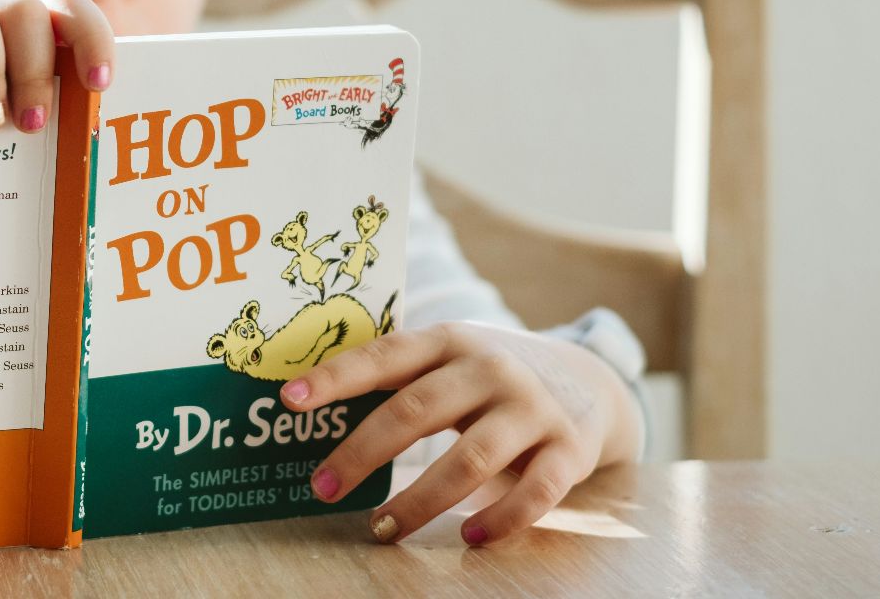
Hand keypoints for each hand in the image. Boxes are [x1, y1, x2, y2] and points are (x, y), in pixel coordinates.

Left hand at [281, 320, 641, 546]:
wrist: (589, 381)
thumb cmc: (490, 378)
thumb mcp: (450, 360)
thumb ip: (398, 378)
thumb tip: (310, 410)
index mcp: (449, 341)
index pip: (385, 355)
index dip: (337, 376)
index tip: (290, 399)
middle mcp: (490, 368)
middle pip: (417, 410)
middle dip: (363, 452)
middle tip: (322, 488)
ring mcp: (532, 408)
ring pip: (470, 459)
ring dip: (419, 501)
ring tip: (382, 530)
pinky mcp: (569, 449)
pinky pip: (535, 493)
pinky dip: (499, 519)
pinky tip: (468, 538)